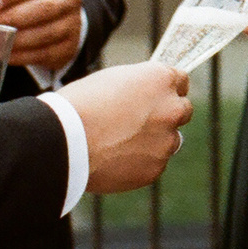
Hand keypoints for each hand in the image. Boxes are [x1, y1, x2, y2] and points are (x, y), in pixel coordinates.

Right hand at [58, 62, 191, 194]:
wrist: (64, 141)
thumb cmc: (80, 105)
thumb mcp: (113, 80)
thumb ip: (139, 87)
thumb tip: (147, 95)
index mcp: (160, 80)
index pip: (181, 80)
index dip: (168, 88)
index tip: (159, 96)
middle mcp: (171, 109)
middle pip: (183, 111)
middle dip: (168, 115)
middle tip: (143, 122)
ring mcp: (165, 141)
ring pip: (170, 141)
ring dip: (154, 141)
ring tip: (120, 144)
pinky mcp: (155, 168)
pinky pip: (154, 164)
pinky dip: (141, 163)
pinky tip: (115, 159)